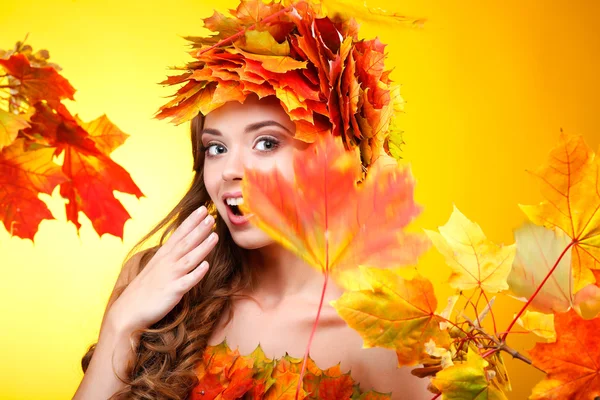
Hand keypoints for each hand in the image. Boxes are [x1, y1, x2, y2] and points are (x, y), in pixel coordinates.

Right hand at [107, 206, 217, 334]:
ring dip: (202, 247)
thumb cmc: (144, 289)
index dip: (191, 221)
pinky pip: (187, 281)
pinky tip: (206, 266)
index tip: (203, 208)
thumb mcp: (156, 267)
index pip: (179, 234)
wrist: (128, 312)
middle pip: (186, 242)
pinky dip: (196, 273)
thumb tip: (184, 247)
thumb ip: (170, 256)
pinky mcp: (172, 292)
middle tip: (212, 215)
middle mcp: (167, 263)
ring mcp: (170, 277)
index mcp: (163, 256)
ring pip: (189, 259)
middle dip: (199, 228)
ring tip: (215, 235)